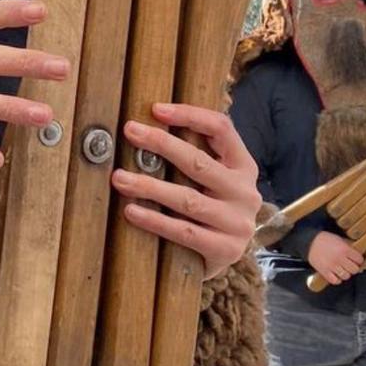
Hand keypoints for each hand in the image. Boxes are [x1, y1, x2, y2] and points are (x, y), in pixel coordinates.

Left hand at [108, 104, 262, 279]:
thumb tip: (147, 127)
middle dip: (161, 144)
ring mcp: (237, 223)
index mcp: (244, 166)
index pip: (221, 129)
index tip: (156, 109)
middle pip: (199, 162)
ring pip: (188, 199)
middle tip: (130, 131)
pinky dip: (155, 220)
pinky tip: (132, 211)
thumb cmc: (213, 208)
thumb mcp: (215, 178)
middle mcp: (245, 192)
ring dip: (149, 186)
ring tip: (120, 178)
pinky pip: (184, 232)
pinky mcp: (225, 250)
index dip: (190, 115)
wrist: (229, 255)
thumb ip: (197, 154)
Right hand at [307, 231, 365, 285]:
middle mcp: (339, 259)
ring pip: (346, 276)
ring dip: (345, 273)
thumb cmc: (326, 239)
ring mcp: (332, 266)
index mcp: (344, 249)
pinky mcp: (324, 272)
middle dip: (353, 267)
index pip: (359, 260)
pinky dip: (337, 279)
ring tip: (342, 269)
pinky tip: (335, 273)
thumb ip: (350, 247)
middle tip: (349, 265)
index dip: (358, 259)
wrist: (309, 241)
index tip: (356, 259)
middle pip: (354, 269)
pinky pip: (336, 281)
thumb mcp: (340, 239)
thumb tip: (361, 255)